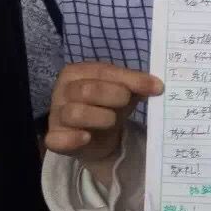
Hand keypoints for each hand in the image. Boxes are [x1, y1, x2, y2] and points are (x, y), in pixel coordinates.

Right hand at [45, 62, 162, 168]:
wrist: (98, 138)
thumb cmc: (108, 106)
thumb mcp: (123, 92)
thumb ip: (136, 85)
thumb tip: (156, 86)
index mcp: (77, 72)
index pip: (102, 71)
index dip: (130, 79)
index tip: (156, 87)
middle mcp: (62, 90)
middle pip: (86, 90)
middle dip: (112, 96)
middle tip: (126, 102)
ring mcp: (56, 115)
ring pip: (74, 113)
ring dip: (99, 117)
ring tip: (111, 121)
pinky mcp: (54, 138)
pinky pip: (57, 138)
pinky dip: (72, 139)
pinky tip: (86, 137)